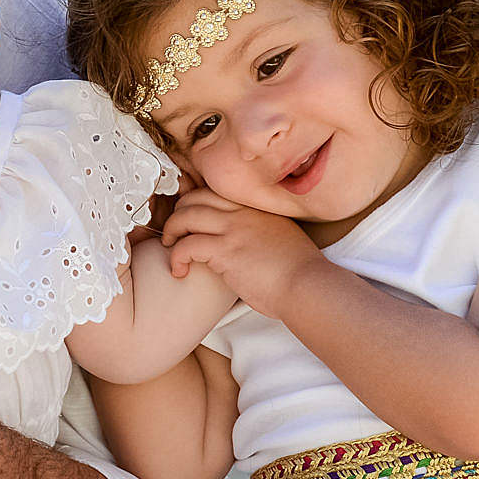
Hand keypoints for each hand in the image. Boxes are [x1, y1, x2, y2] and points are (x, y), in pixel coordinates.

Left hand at [161, 188, 321, 317]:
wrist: (307, 286)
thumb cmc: (298, 272)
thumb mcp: (281, 238)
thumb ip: (260, 232)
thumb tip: (246, 244)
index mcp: (256, 208)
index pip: (215, 192)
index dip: (195, 202)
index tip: (189, 219)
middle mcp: (243, 213)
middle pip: (195, 197)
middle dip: (178, 213)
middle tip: (175, 233)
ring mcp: (234, 229)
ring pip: (185, 216)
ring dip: (171, 232)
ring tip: (171, 248)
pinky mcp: (226, 251)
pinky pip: (186, 245)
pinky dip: (176, 258)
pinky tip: (179, 271)